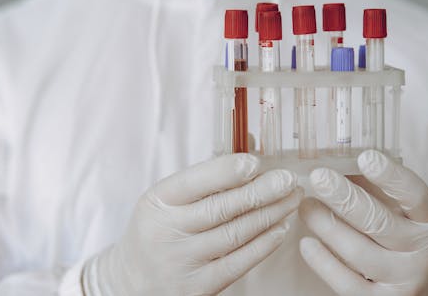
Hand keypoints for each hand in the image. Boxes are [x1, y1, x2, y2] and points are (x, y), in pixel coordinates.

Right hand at [83, 154, 302, 294]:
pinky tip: (280, 227)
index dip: (227, 171)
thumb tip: (250, 146)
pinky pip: (239, 262)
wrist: (135, 280)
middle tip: (289, 180)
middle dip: (261, 191)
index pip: (194, 182)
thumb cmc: (160, 229)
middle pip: (221, 208)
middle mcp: (167, 231)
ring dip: (270, 215)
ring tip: (292, 199)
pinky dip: (264, 243)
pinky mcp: (199, 287)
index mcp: (157, 202)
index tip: (256, 162)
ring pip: (235, 234)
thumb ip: (205, 176)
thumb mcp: (168, 199)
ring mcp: (182, 262)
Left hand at [299, 150, 427, 295]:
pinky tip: (306, 243)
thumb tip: (337, 166)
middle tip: (319, 178)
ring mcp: (403, 281)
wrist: (419, 290)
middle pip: (379, 222)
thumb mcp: (401, 215)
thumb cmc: (402, 244)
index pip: (414, 196)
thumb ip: (376, 192)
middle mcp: (422, 253)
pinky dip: (322, 261)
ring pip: (357, 251)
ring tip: (306, 207)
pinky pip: (345, 282)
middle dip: (344, 198)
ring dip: (326, 225)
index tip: (365, 157)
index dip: (391, 176)